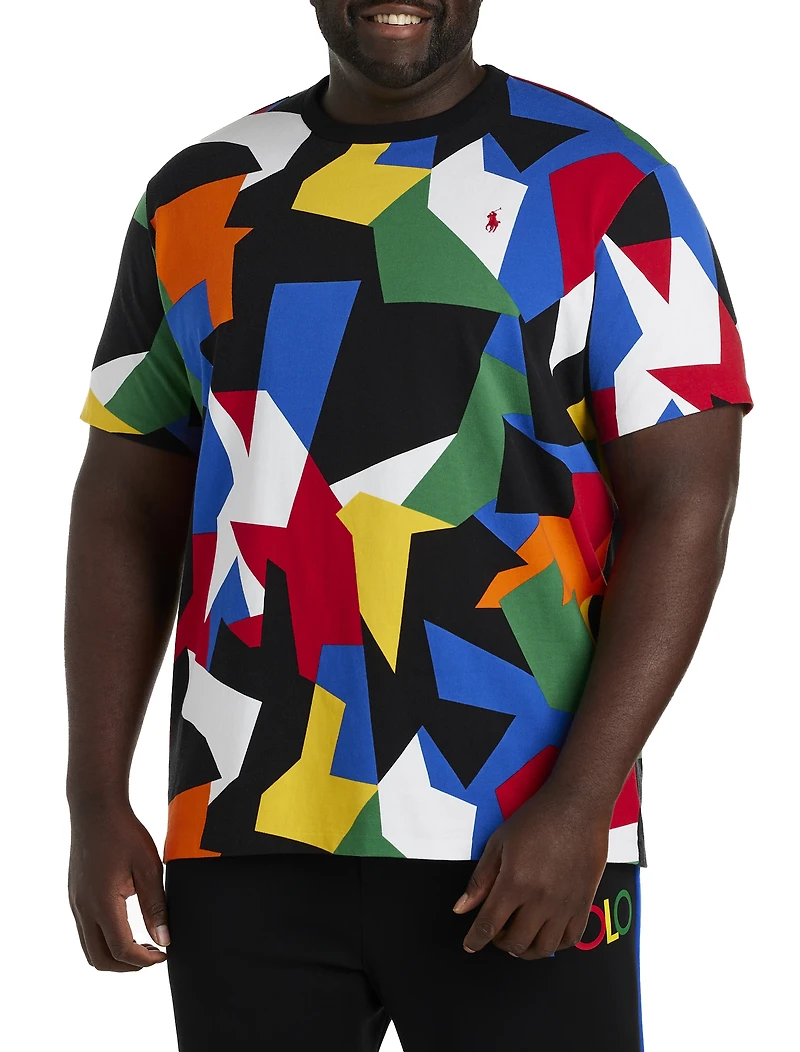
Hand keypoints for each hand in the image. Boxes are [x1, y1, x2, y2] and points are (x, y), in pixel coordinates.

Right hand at [68, 801, 169, 970]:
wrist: (96, 809)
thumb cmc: (125, 833)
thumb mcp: (148, 867)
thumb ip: (155, 906)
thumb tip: (164, 939)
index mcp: (102, 903)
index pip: (121, 949)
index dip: (144, 959)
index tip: (164, 954)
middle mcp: (83, 908)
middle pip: (99, 959)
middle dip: (127, 966)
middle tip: (153, 956)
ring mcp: (76, 903)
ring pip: (89, 948)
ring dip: (114, 955)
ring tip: (142, 945)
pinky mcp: (75, 896)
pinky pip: (86, 931)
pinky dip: (104, 941)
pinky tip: (127, 927)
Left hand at [452, 784, 610, 959]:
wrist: (577, 806)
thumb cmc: (536, 819)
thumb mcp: (498, 843)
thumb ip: (480, 880)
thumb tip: (462, 908)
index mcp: (514, 883)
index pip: (488, 926)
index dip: (475, 940)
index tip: (470, 945)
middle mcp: (540, 899)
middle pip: (515, 942)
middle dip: (499, 943)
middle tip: (496, 931)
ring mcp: (565, 904)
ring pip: (543, 948)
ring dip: (526, 949)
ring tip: (519, 936)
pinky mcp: (585, 903)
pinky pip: (570, 940)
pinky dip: (555, 944)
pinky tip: (545, 932)